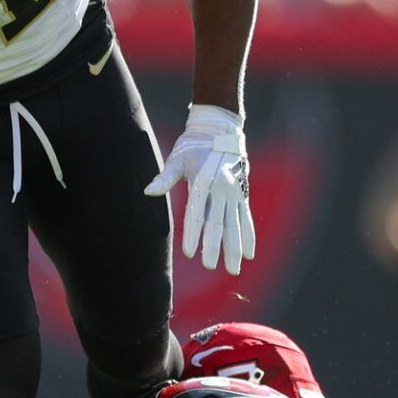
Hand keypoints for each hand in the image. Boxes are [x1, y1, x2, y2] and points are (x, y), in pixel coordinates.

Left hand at [145, 104, 255, 274]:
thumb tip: (148, 191)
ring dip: (235, 248)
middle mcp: (222, 188)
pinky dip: (248, 236)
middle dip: (214, 247)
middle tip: (210, 266)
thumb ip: (165, 178)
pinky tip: (249, 254)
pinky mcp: (242, 194)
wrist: (220, 128)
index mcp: (203, 181)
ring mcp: (235, 192)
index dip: (193, 234)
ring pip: (236, 225)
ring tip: (234, 269)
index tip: (190, 253)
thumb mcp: (177, 158)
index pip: (197, 213)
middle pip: (218, 223)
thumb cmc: (193, 144)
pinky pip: (246, 218)